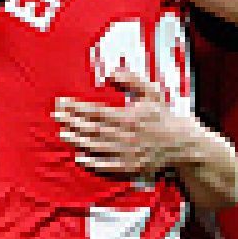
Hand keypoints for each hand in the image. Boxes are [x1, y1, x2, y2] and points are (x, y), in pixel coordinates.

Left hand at [53, 71, 202, 179]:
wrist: (181, 144)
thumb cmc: (163, 116)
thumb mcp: (151, 92)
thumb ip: (130, 80)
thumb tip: (110, 72)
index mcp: (128, 117)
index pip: (95, 111)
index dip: (75, 107)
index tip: (61, 103)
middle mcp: (125, 136)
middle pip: (92, 128)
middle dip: (71, 122)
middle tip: (56, 117)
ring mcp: (126, 153)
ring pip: (96, 146)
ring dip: (77, 140)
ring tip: (63, 134)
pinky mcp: (129, 167)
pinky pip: (106, 165)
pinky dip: (91, 162)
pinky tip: (79, 157)